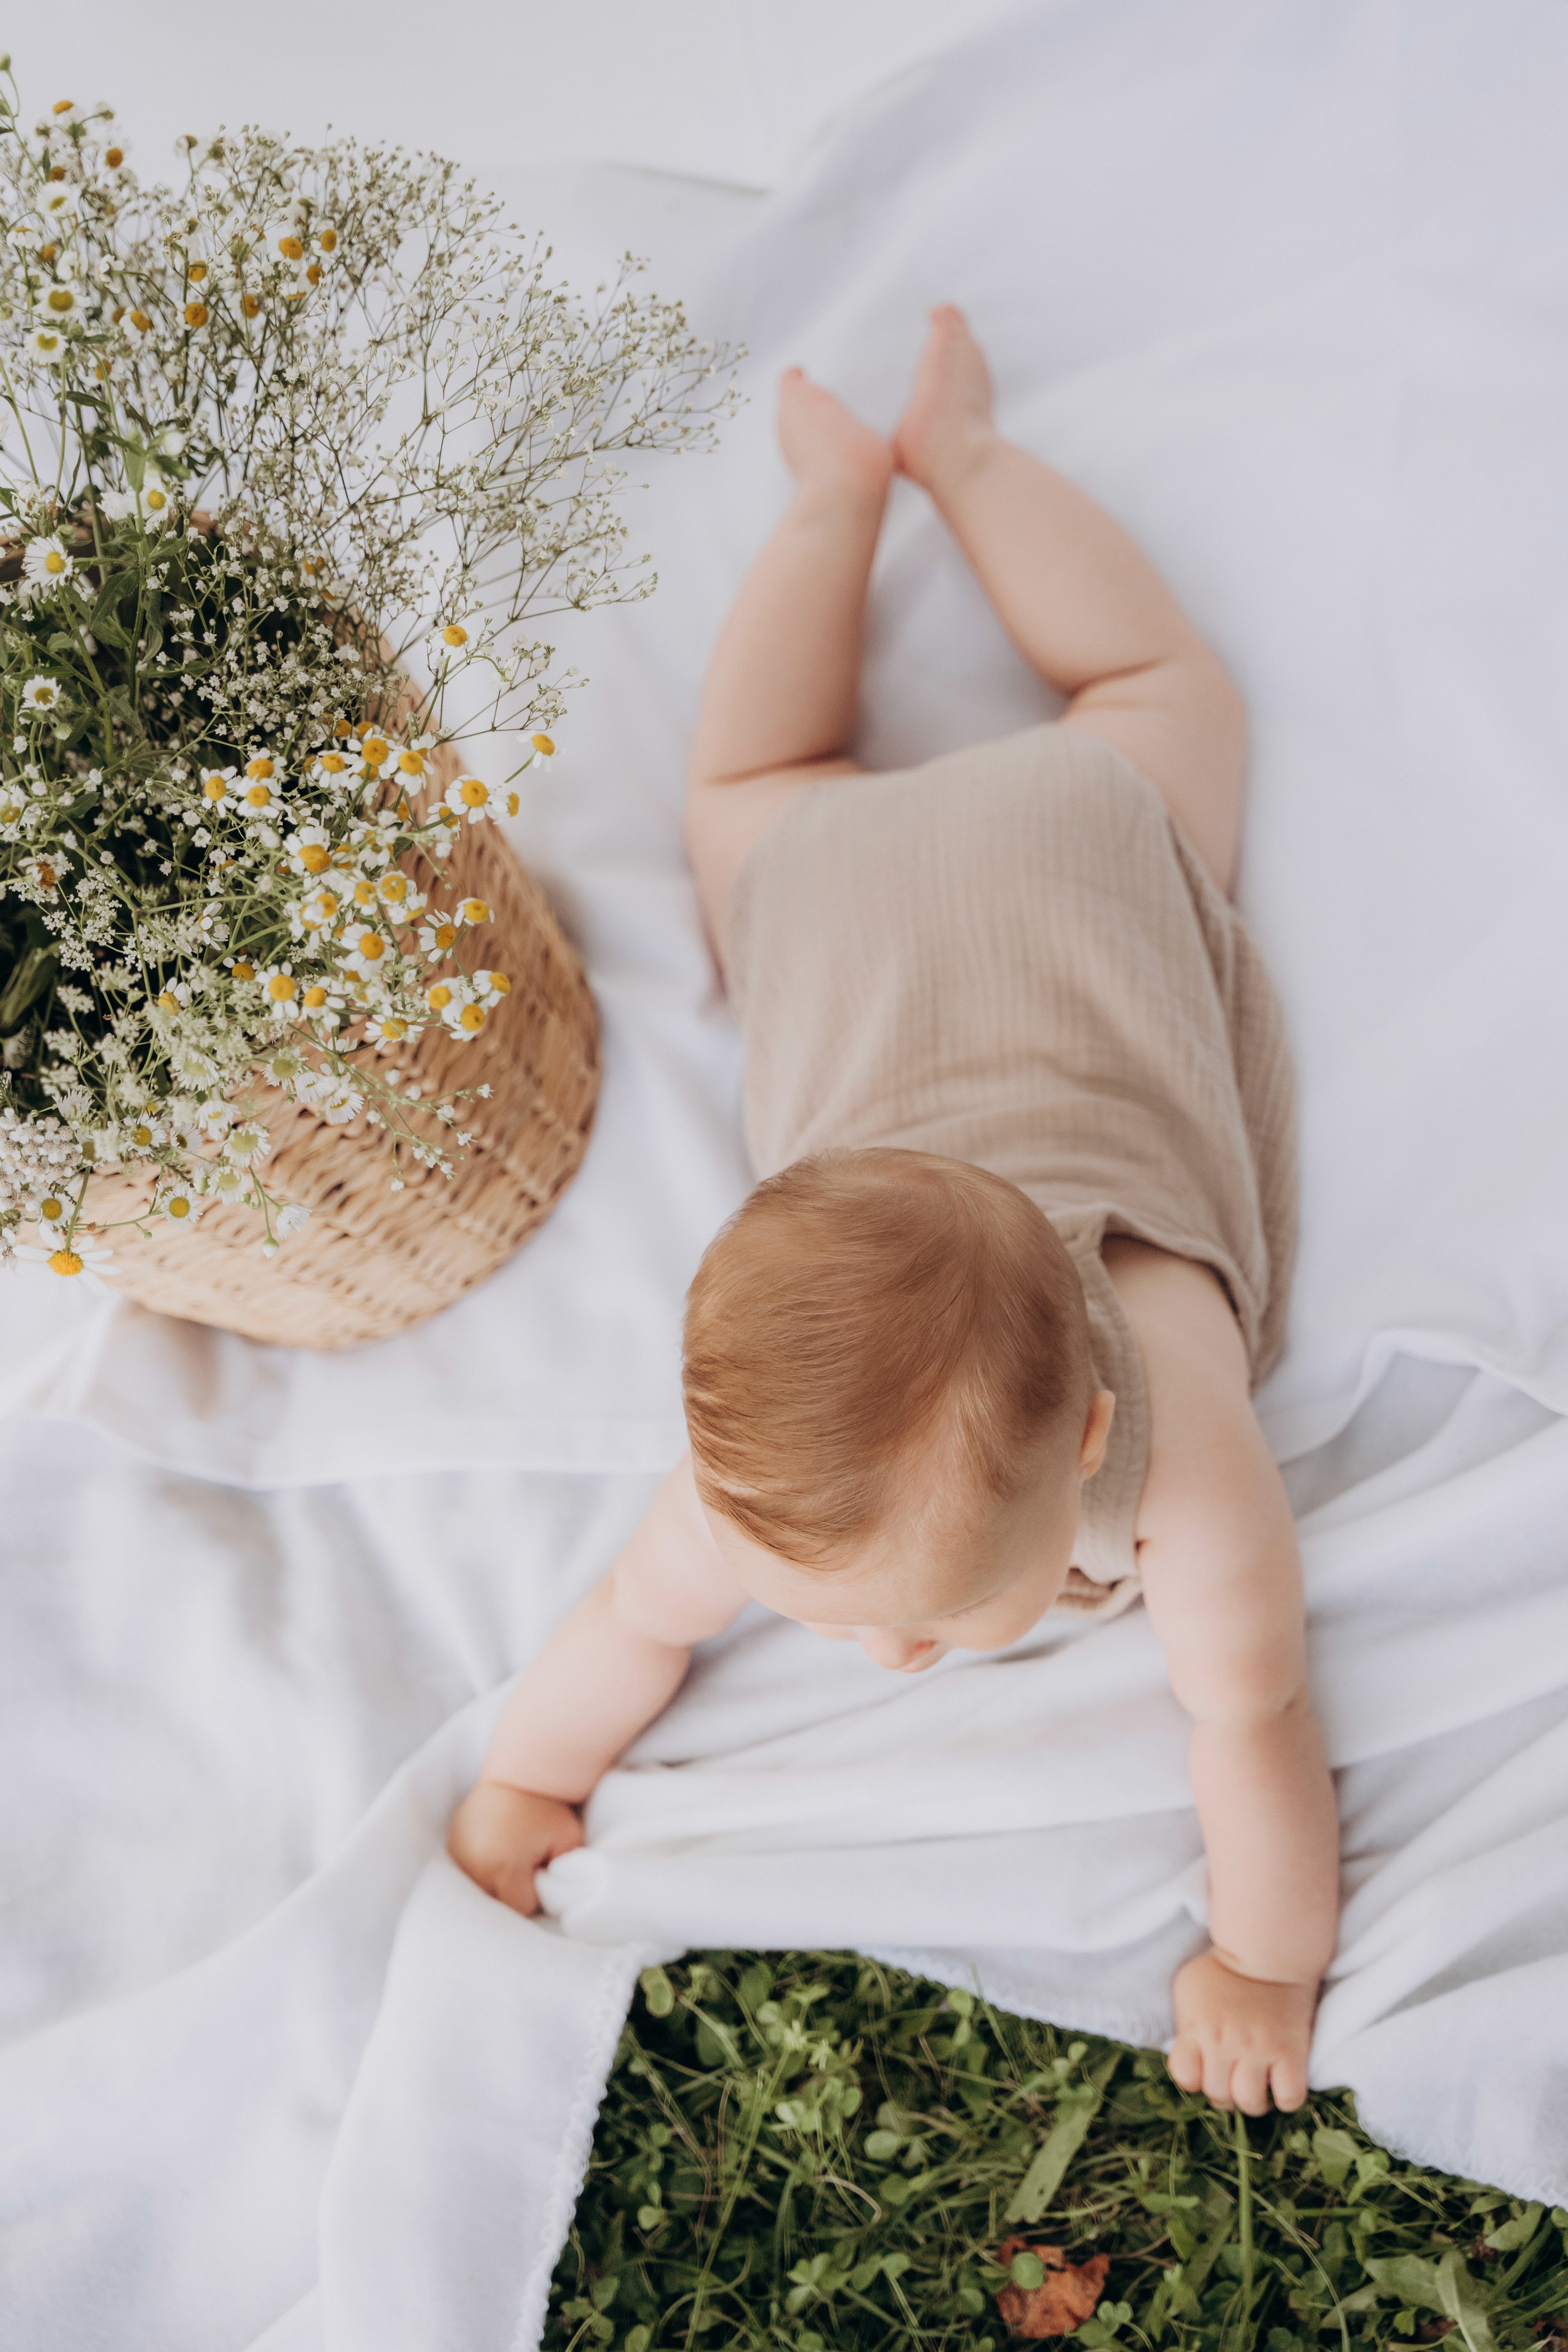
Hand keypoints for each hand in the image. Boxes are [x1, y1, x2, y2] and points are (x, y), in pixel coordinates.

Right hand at [446, 1779, 583, 1915]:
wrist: (519, 1769)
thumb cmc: (548, 1807)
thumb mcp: (569, 1839)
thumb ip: (563, 1874)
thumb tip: (550, 1897)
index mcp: (503, 1867)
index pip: (519, 1907)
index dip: (534, 1893)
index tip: (540, 1870)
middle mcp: (474, 1865)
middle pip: (497, 1902)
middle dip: (513, 1890)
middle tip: (527, 1862)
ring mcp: (458, 1854)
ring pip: (480, 1889)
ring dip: (495, 1880)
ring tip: (510, 1853)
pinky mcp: (451, 1844)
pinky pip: (467, 1871)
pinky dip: (480, 1866)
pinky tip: (494, 1847)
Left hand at [1167, 1949, 1315, 2113]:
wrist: (1267, 1951)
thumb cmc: (1223, 1970)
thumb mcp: (1188, 1987)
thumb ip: (1184, 2021)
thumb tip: (1186, 2052)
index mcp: (1197, 2028)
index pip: (1184, 2077)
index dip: (1193, 2081)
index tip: (1203, 2073)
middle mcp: (1225, 2042)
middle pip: (1218, 2095)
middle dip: (1222, 2095)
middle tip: (1231, 2081)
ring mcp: (1259, 2049)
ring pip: (1251, 2103)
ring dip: (1251, 2102)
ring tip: (1255, 2088)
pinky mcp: (1291, 2052)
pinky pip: (1290, 2098)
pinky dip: (1285, 2100)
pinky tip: (1279, 2086)